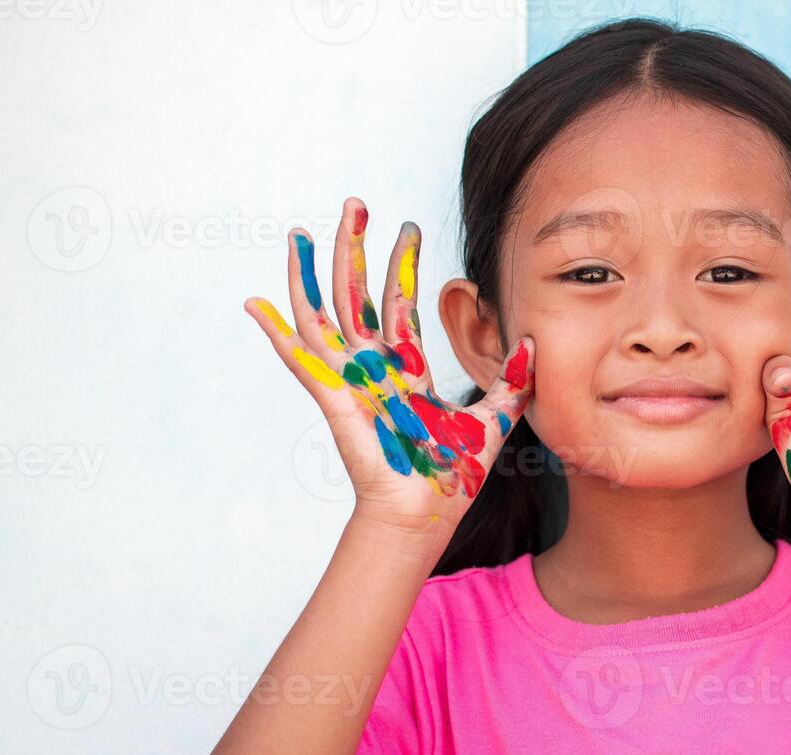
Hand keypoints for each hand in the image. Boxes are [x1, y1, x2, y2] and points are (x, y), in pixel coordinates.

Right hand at [243, 197, 533, 533]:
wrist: (427, 514)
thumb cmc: (454, 475)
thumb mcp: (494, 418)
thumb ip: (512, 380)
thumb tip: (533, 343)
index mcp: (406, 370)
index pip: (399, 306)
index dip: (401, 266)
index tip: (406, 228)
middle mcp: (374, 370)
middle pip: (356, 297)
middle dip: (354, 249)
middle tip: (356, 204)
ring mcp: (350, 383)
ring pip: (323, 318)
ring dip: (309, 276)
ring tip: (299, 233)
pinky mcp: (336, 402)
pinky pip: (303, 362)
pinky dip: (279, 333)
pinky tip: (257, 304)